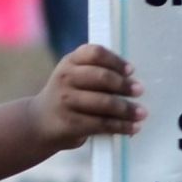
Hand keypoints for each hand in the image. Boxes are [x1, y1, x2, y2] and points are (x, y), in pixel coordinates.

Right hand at [32, 43, 147, 149]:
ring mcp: (65, 101)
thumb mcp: (75, 76)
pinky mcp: (70, 123)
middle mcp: (65, 78)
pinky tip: (133, 128)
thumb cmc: (68, 96)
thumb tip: (133, 81)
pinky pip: (101, 124)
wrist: (39, 122)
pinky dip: (120, 126)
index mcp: (70, 61)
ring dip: (126, 109)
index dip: (115, 61)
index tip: (131, 70)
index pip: (95, 53)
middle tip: (140, 90)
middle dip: (124, 85)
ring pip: (103, 103)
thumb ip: (97, 72)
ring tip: (142, 113)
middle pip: (101, 77)